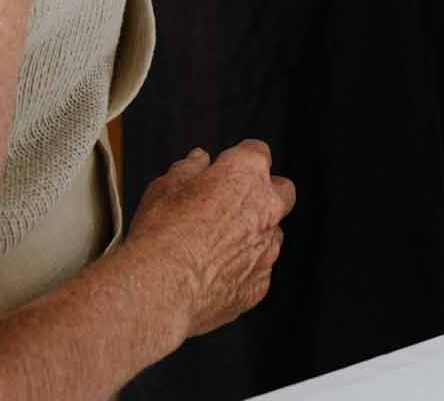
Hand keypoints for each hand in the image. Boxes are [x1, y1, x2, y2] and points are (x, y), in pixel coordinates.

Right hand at [124, 140, 295, 339]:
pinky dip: (243, 271)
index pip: (257, 151)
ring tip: (216, 248)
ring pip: (272, 234)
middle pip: (282, 191)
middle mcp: (267, 206)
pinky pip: (258, 271)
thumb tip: (198, 160)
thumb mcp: (164, 188)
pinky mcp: (260, 284)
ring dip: (254, 235)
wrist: (161, 292)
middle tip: (231, 206)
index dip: (237, 160)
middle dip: (264, 195)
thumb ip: (188, 168)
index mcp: (246, 172)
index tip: (223, 170)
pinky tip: (213, 277)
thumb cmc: (161, 236)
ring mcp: (267, 248)